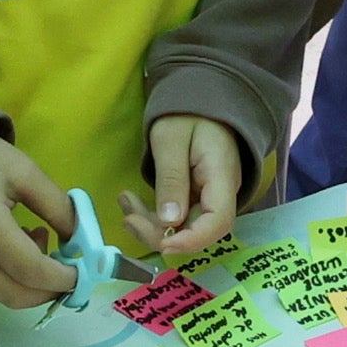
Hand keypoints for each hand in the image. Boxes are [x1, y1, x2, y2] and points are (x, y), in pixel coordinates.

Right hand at [0, 131, 80, 307]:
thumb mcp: (23, 171)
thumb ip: (57, 207)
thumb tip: (82, 240)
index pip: (32, 272)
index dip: (63, 277)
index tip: (83, 271)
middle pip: (17, 295)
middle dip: (48, 289)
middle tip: (65, 265)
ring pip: (0, 295)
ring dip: (27, 283)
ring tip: (35, 242)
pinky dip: (5, 279)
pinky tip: (11, 248)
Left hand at [126, 114, 246, 259]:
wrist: (198, 103)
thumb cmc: (186, 114)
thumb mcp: (171, 140)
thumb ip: (171, 179)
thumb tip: (170, 221)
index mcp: (221, 176)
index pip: (218, 221)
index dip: (192, 240)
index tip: (163, 244)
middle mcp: (221, 194)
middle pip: (198, 230)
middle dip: (160, 234)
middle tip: (129, 219)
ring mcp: (208, 198)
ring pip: (183, 228)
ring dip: (151, 226)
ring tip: (125, 203)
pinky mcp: (195, 199)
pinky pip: (176, 218)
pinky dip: (152, 217)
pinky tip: (131, 202)